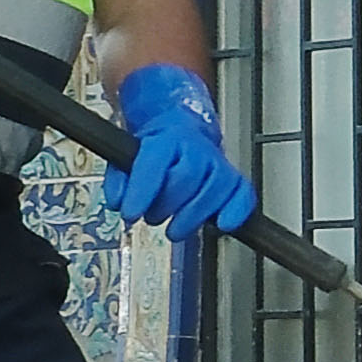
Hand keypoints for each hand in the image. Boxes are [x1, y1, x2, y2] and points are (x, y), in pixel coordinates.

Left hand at [101, 62, 260, 238]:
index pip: (155, 163)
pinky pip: (243, 194)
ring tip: (175, 230)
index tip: (131, 215)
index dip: (142, 191)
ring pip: (216, 187)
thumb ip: (119, 181)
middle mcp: (196, 147)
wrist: (181, 131)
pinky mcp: (235, 178)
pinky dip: (236, 211)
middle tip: (152, 218)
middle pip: (187, 176)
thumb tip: (118, 203)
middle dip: (168, 204)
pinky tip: (222, 225)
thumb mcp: (126, 157)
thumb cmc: (154, 149)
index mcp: (165, 138)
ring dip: (194, 215)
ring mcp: (219, 162)